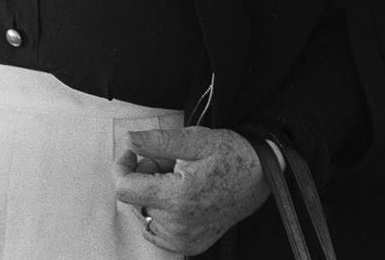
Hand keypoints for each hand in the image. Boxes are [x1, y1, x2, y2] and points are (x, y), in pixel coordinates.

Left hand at [113, 127, 269, 255]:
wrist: (262, 177)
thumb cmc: (231, 155)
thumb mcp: (194, 139)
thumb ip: (156, 141)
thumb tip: (128, 140)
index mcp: (178, 198)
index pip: (124, 189)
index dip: (122, 166)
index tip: (133, 153)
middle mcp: (179, 224)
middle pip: (135, 199)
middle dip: (144, 176)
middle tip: (168, 162)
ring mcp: (185, 239)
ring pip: (144, 214)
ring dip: (153, 194)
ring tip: (179, 178)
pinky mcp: (190, 245)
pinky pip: (157, 230)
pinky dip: (160, 212)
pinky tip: (179, 197)